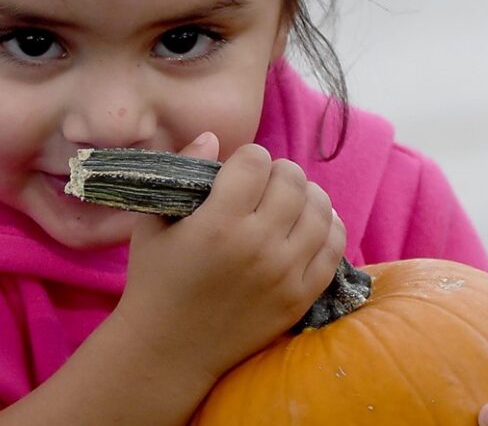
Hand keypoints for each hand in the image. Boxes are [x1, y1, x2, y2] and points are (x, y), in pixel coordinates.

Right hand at [116, 133, 345, 381]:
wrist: (168, 349)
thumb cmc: (154, 281)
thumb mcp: (152, 224)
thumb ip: (181, 174)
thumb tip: (211, 137)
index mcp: (218, 222)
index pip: (256, 162)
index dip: (247, 158)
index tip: (238, 169)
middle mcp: (257, 244)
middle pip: (292, 180)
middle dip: (278, 172)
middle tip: (264, 183)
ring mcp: (285, 272)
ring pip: (320, 209)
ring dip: (306, 195)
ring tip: (289, 200)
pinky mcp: (301, 296)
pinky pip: (334, 248)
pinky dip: (328, 227)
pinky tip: (310, 224)